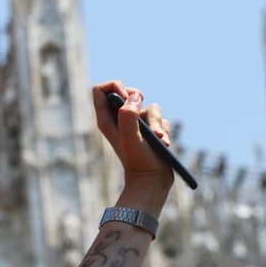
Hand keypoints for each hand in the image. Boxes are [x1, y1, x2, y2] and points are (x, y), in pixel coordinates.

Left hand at [92, 81, 174, 200]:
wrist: (151, 180)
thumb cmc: (137, 160)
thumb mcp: (130, 136)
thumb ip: (128, 115)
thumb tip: (134, 96)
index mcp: (106, 119)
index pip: (101, 90)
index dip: (115, 87)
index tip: (126, 98)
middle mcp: (119, 119)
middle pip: (127, 92)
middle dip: (139, 99)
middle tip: (141, 112)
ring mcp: (136, 124)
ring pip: (149, 107)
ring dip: (156, 121)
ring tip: (158, 139)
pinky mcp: (151, 130)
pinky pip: (161, 118)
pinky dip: (164, 129)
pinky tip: (163, 144)